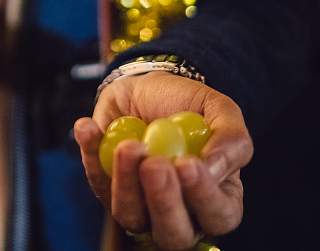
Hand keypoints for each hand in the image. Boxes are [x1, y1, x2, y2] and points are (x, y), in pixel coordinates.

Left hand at [74, 72, 252, 250]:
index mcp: (218, 197)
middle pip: (173, 234)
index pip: (218, 214)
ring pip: (130, 216)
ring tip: (128, 146)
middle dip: (163, 203)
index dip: (204, 196)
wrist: (147, 86)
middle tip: (155, 165)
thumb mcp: (219, 109)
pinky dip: (90, 155)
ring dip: (126, 183)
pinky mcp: (108, 189)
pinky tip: (89, 128)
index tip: (188, 164)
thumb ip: (231, 138)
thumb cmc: (187, 104)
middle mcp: (181, 211)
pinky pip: (97, 183)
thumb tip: (212, 167)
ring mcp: (141, 205)